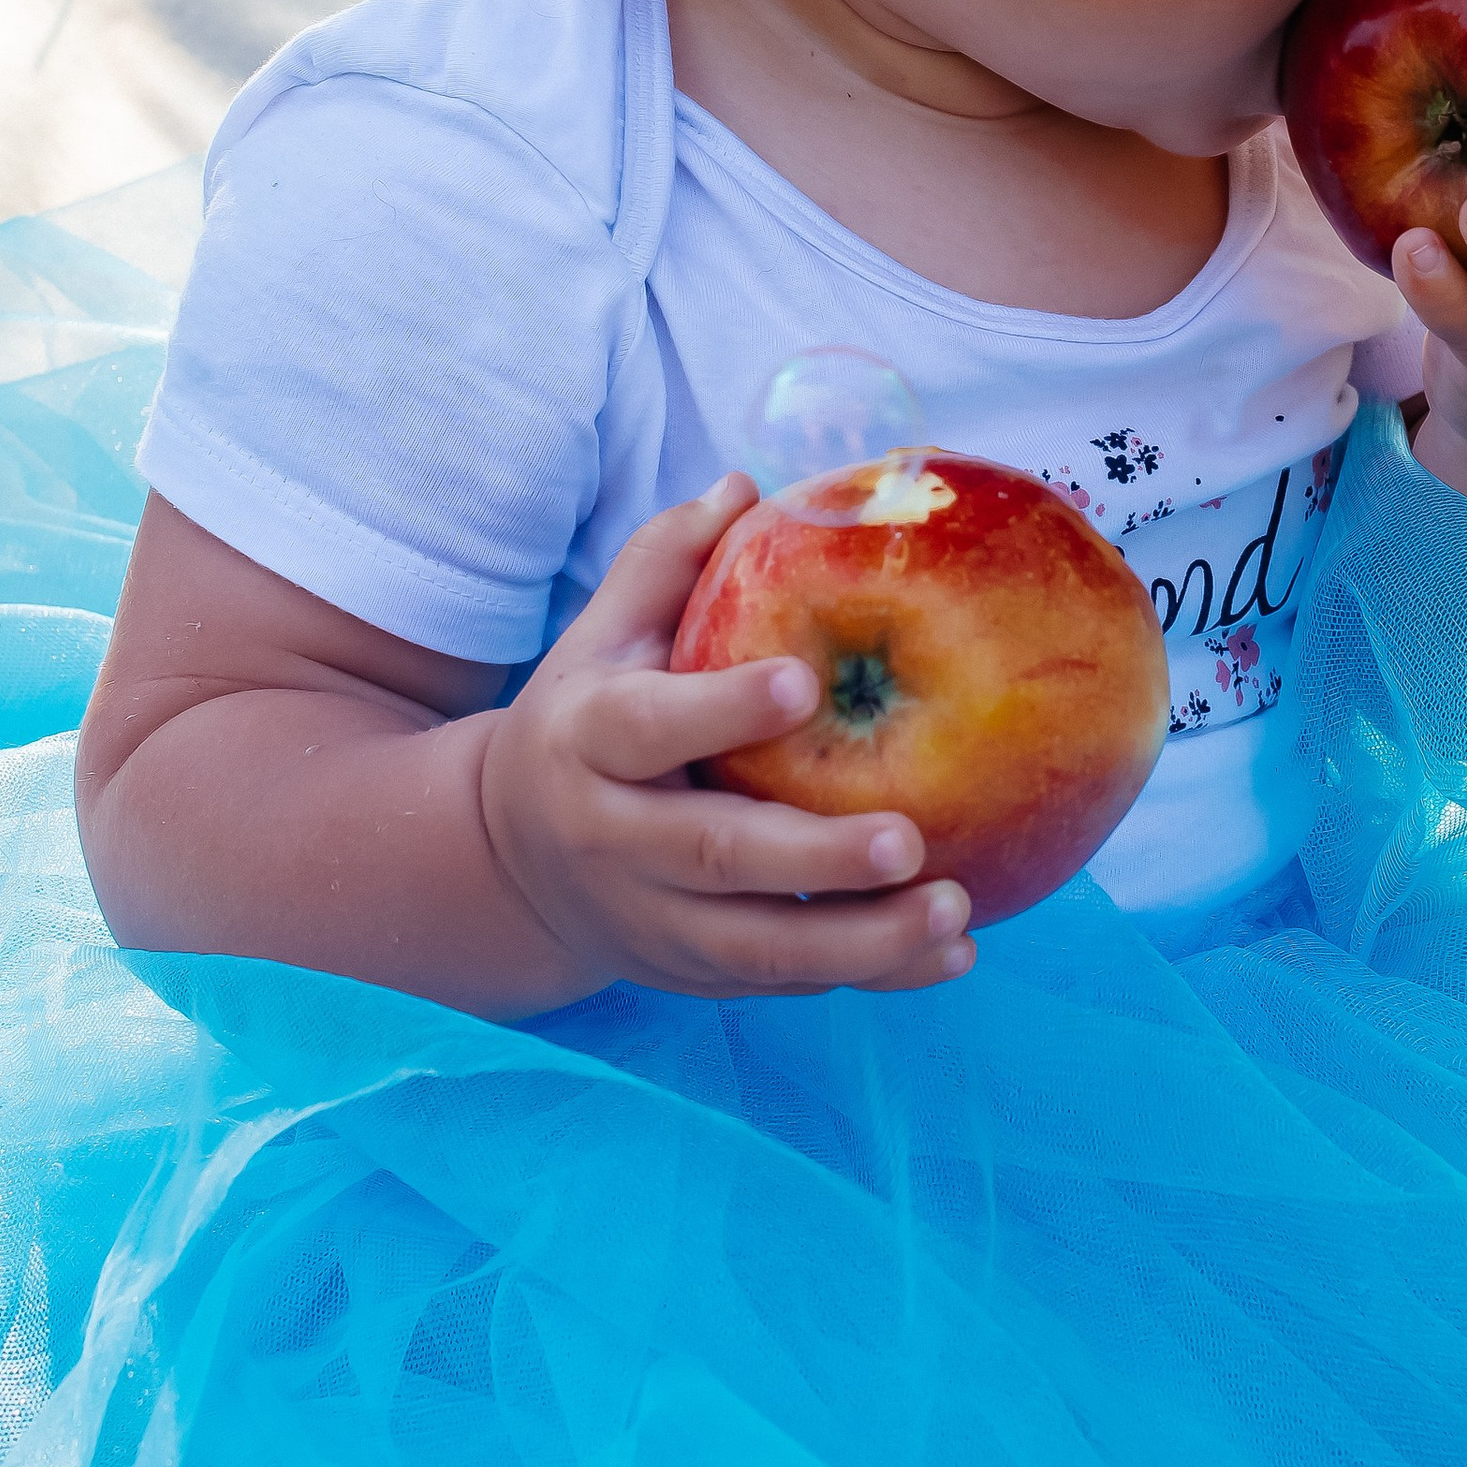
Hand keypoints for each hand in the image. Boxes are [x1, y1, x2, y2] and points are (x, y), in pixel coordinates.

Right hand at [478, 480, 974, 1001]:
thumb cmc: (587, 720)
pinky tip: (951, 954)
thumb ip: (666, 560)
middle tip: (908, 838)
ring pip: (756, 945)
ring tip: (955, 912)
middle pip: (714, 857)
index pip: (646, 728)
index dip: (719, 710)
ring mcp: (651, 919)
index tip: (804, 684)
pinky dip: (869, 975)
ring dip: (861, 941)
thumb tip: (746, 485)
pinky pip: (784, 981)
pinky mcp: (690, 973)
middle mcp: (612, 841)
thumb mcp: (601, 636)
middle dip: (814, 856)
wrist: (510, 858)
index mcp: (586, 741)